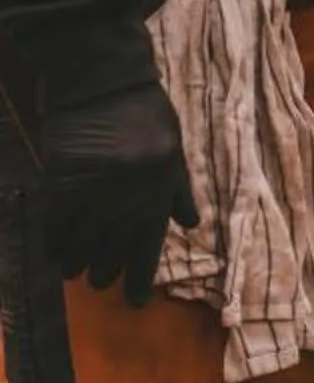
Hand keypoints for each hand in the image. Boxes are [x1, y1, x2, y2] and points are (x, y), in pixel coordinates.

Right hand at [36, 81, 197, 306]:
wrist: (103, 81)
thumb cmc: (144, 110)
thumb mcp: (173, 148)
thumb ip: (179, 189)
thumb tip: (190, 224)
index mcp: (157, 192)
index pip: (148, 247)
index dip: (139, 277)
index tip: (133, 301)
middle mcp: (127, 200)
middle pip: (112, 251)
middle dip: (106, 271)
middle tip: (100, 281)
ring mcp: (93, 194)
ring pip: (82, 244)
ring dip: (78, 262)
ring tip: (74, 272)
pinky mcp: (62, 184)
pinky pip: (56, 226)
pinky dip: (54, 242)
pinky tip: (53, 254)